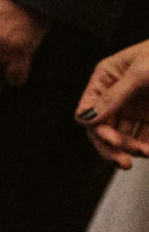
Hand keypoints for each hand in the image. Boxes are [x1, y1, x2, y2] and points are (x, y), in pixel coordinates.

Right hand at [77, 39, 148, 167]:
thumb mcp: (141, 72)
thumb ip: (114, 95)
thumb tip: (88, 116)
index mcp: (108, 77)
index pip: (89, 108)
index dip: (97, 127)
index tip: (112, 140)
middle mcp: (119, 95)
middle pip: (104, 128)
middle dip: (114, 146)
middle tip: (123, 160)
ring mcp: (136, 108)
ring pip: (124, 137)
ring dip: (132, 149)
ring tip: (146, 152)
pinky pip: (144, 138)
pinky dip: (146, 147)